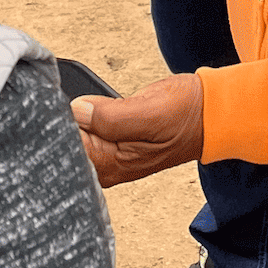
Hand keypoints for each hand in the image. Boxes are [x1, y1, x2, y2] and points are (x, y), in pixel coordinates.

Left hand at [71, 74, 205, 187]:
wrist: (209, 114)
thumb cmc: (185, 114)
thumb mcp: (150, 111)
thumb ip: (109, 116)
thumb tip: (75, 110)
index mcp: (109, 164)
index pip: (62, 146)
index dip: (59, 121)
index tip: (64, 104)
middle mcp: (104, 167)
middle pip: (62, 143)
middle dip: (64, 119)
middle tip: (80, 101)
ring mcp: (106, 156)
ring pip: (71, 134)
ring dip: (75, 115)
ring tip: (92, 103)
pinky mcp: (110, 144)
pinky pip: (84, 129)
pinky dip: (84, 115)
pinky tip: (93, 106)